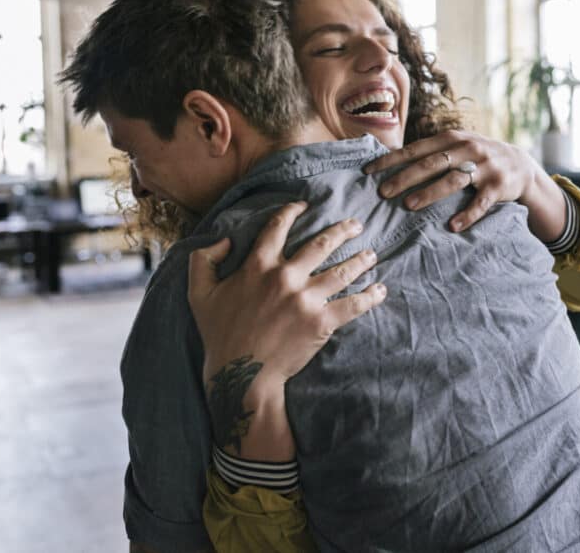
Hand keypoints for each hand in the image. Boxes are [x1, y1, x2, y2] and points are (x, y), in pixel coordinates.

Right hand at [188, 201, 386, 386]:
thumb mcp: (198, 293)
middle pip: (321, 244)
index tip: (304, 205)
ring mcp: (305, 299)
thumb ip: (204, 260)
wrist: (241, 374)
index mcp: (257, 266)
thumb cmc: (219, 334)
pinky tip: (381, 290)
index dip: (291, 212)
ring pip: (342, 271)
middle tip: (356, 225)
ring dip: (361, 260)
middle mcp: (284, 277)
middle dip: (342, 231)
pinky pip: (353, 304)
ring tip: (372, 254)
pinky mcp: (321, 322)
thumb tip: (225, 240)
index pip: (278, 228)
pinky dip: (370, 296)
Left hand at [363, 129, 540, 231]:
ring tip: (409, 206)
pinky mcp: (498, 186)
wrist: (519, 165)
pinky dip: (467, 214)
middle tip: (383, 192)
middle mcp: (467, 149)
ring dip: (430, 193)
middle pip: (431, 164)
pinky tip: (453, 226)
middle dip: (405, 178)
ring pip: (453, 181)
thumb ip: (430, 151)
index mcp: (451, 138)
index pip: (415, 149)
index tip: (369, 171)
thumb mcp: (456, 146)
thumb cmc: (476, 157)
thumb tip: (390, 160)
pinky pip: (480, 203)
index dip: (391, 160)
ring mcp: (484, 167)